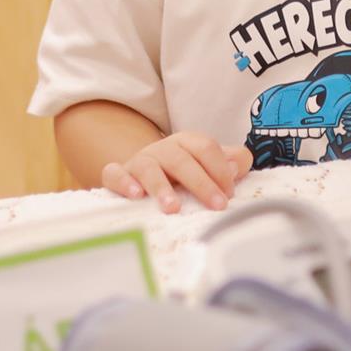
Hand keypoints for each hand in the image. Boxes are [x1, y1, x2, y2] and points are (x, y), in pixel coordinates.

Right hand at [102, 131, 250, 212]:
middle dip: (202, 183)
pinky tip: (136, 195)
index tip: (229, 195)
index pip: (206, 148)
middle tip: (217, 205)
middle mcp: (163, 148)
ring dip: (161, 187)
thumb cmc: (182, 174)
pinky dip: (124, 182)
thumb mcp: (209, 165)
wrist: (142, 175)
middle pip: (182, 160)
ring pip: (148, 167)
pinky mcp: (117, 174)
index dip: (220, 170)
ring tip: (173, 208)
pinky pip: (115, 173)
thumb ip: (231, 162)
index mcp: (187, 142)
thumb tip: (236, 168)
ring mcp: (139, 160)